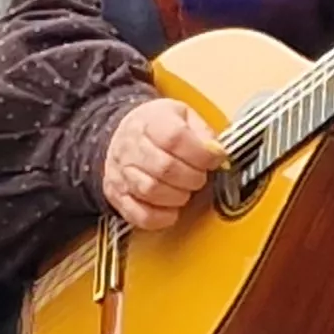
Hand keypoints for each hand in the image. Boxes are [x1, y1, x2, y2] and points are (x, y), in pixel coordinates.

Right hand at [99, 97, 226, 231]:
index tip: (214, 160)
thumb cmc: (157, 128)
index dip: (200, 153)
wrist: (122, 135)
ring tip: (186, 191)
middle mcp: (130, 146)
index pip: (175, 137)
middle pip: (165, 167)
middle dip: (192, 177)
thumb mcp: (183, 116)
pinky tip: (172, 210)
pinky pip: (138, 214)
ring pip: (151, 191)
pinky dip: (160, 218)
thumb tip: (216, 152)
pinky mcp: (118, 195)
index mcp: (149, 122)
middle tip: (200, 177)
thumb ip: (202, 132)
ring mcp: (121, 172)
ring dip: (178, 196)